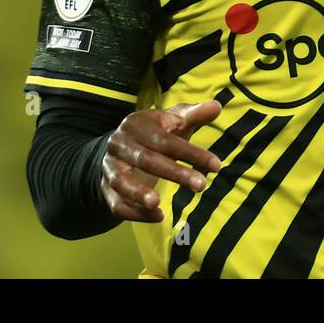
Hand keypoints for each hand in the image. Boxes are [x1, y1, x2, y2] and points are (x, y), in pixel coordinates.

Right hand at [99, 101, 222, 222]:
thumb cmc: (156, 132)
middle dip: (174, 173)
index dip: (190, 152)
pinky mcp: (106, 189)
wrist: (120, 146)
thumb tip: (217, 106)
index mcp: (137, 124)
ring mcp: (110, 167)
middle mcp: (119, 144)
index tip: (215, 165)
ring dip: (138, 193)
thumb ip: (194, 115)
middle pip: (146, 159)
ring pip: (121, 181)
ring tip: (158, 202)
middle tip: (201, 186)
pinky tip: (158, 216)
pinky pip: (117, 204)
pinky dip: (134, 213)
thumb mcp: (173, 120)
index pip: (164, 139)